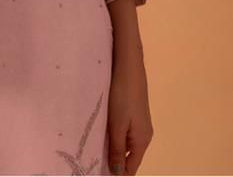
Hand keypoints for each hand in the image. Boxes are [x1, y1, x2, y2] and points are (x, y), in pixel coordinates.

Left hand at [107, 0, 152, 173]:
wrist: (128, 66)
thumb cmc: (122, 95)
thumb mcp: (117, 124)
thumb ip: (116, 149)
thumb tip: (119, 174)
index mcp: (142, 140)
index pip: (131, 167)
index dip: (118, 174)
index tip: (97, 173)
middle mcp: (143, 135)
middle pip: (128, 156)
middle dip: (112, 162)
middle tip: (89, 162)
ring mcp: (138, 123)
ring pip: (124, 144)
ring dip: (110, 149)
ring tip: (90, 152)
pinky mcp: (131, 112)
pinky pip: (122, 132)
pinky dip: (111, 136)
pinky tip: (97, 134)